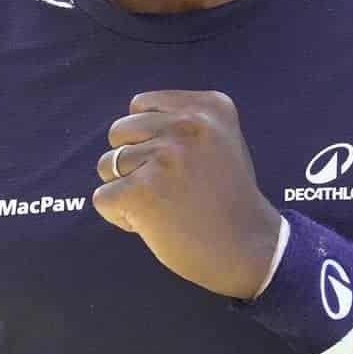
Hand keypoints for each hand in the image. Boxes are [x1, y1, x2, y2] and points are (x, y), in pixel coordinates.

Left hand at [93, 90, 283, 299]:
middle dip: (132, 161)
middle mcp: (187, 124)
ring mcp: (164, 157)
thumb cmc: (227, 199)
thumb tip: (127, 127)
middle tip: (168, 187)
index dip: (148, 137)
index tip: (177, 163)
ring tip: (163, 205)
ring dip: (127, 189)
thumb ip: (180, 123)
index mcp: (208, 106)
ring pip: (107, 164)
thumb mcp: (219, 140)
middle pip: (119, 131)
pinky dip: (119, 215)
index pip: (140, 105)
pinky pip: (103, 198)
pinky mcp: (142, 192)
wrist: (249, 248)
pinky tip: (153, 223)